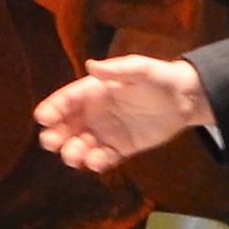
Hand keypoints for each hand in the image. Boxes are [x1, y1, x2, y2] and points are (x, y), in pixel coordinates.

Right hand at [35, 57, 209, 174]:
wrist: (185, 99)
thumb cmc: (159, 78)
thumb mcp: (139, 69)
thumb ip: (116, 70)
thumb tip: (91, 66)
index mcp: (94, 91)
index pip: (66, 100)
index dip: (52, 108)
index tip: (43, 118)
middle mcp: (95, 113)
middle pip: (67, 126)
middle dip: (55, 135)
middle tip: (51, 142)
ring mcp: (106, 133)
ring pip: (81, 145)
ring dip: (73, 152)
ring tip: (73, 156)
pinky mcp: (120, 148)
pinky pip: (103, 158)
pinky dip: (96, 162)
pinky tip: (95, 162)